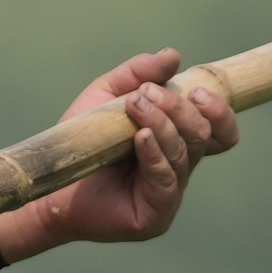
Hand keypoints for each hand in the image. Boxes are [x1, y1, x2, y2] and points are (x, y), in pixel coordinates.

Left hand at [0, 51, 238, 257]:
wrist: (51, 185)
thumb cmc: (83, 141)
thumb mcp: (107, 96)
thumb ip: (138, 74)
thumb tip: (173, 56)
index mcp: (177, 143)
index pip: (220, 132)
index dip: (220, 112)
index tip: (196, 92)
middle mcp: (179, 169)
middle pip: (202, 135)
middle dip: (178, 108)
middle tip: (145, 93)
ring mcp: (170, 195)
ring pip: (184, 153)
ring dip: (162, 123)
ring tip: (134, 105)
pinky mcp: (155, 216)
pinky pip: (166, 181)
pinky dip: (155, 154)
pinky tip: (140, 137)